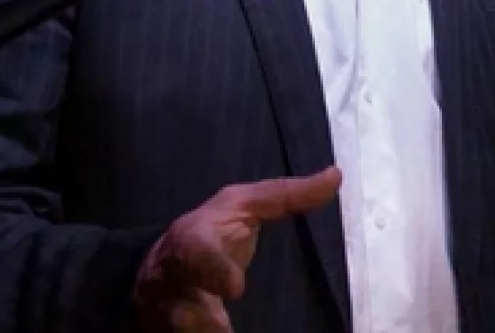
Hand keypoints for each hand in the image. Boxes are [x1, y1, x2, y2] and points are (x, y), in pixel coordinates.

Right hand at [132, 166, 341, 331]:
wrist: (159, 268)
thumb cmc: (212, 233)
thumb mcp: (244, 206)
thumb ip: (285, 196)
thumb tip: (334, 176)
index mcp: (191, 241)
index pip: (195, 252)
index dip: (212, 269)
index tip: (235, 288)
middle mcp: (171, 279)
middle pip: (177, 303)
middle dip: (197, 320)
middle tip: (222, 331)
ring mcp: (166, 312)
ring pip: (176, 329)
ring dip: (201, 332)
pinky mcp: (167, 332)